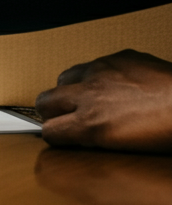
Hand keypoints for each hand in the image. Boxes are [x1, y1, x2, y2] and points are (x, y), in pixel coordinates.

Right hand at [35, 50, 171, 151]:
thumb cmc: (170, 131)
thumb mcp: (126, 147)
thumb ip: (95, 138)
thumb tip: (79, 135)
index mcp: (91, 124)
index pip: (49, 130)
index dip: (54, 135)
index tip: (60, 137)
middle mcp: (89, 94)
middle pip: (44, 100)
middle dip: (50, 111)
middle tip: (62, 117)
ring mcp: (102, 71)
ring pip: (64, 77)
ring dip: (70, 88)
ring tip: (87, 98)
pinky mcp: (118, 57)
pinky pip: (95, 64)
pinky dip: (99, 75)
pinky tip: (116, 85)